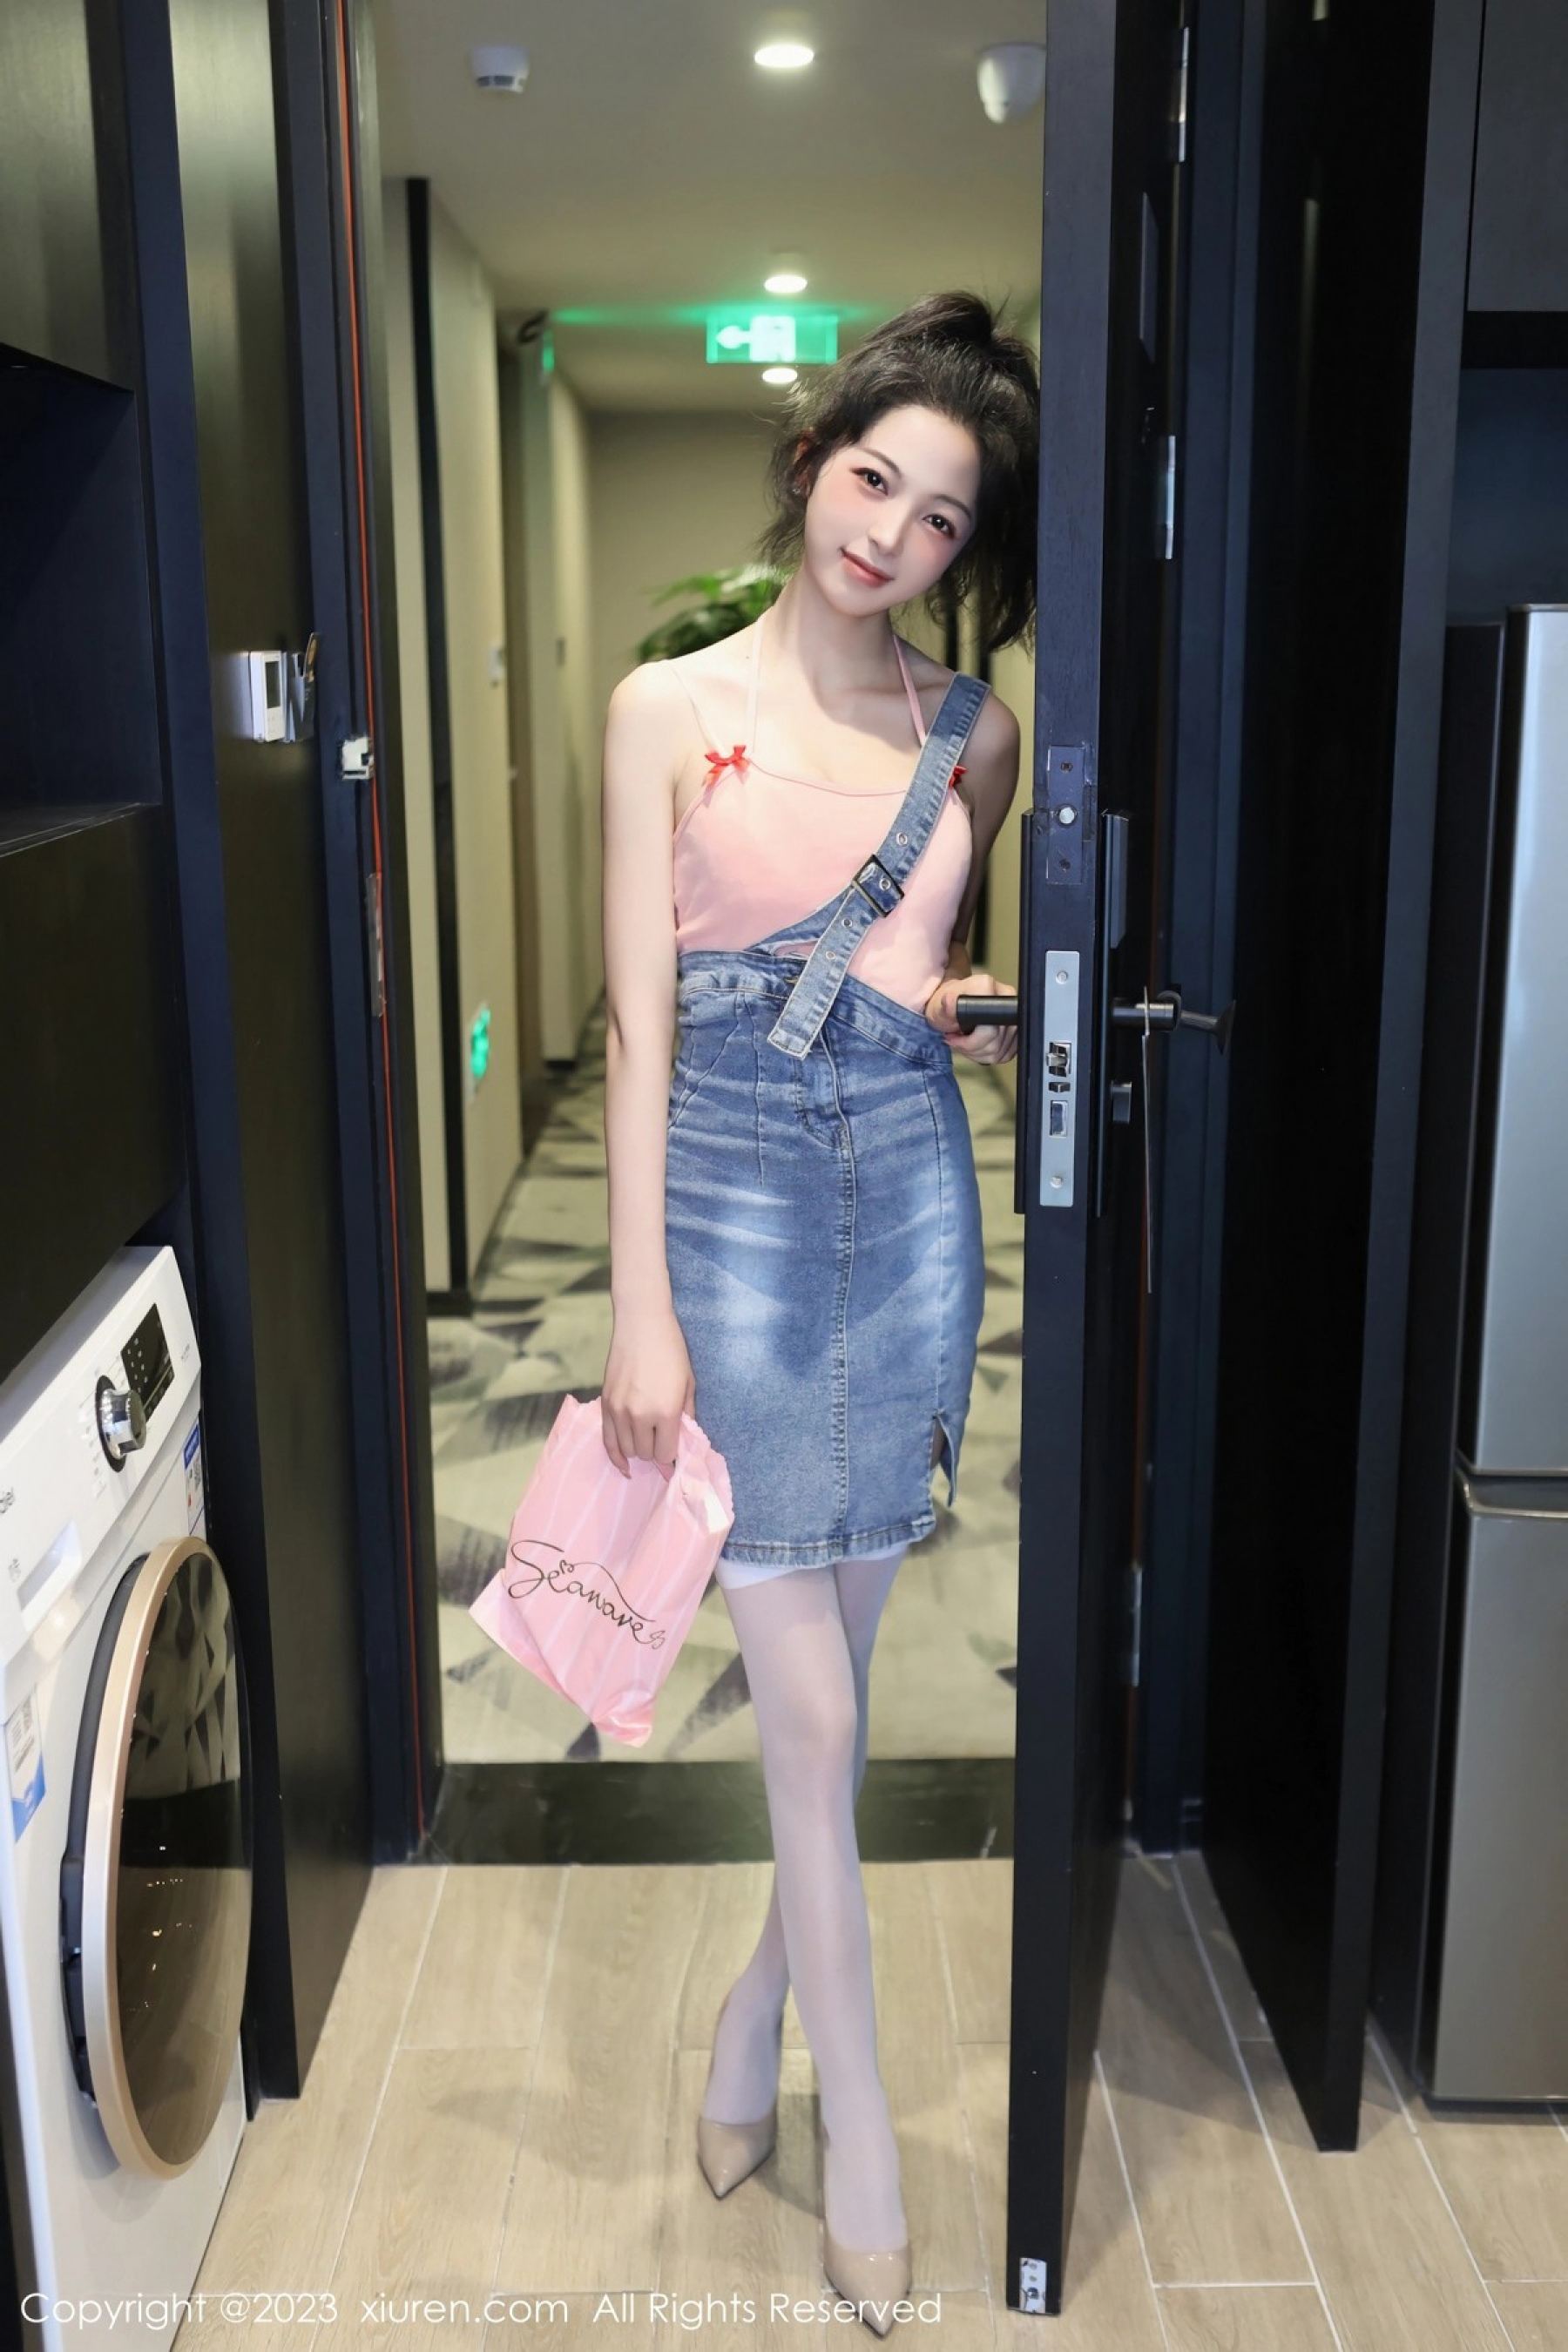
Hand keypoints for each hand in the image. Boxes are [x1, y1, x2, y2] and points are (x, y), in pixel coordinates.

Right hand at [600, 1306, 695, 1478]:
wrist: (642, 1323)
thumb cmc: (671, 1351)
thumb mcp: (688, 1384)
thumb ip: (686, 1416)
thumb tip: (683, 1441)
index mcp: (665, 1412)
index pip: (666, 1453)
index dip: (673, 1455)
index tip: (676, 1451)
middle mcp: (639, 1416)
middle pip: (646, 1454)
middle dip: (657, 1451)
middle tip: (663, 1440)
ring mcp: (619, 1411)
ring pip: (627, 1449)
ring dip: (639, 1449)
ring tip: (648, 1441)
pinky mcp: (605, 1403)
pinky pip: (607, 1440)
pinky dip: (616, 1456)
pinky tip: (624, 1465)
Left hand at [924, 970, 1018, 1064]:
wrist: (954, 1006)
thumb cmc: (948, 1005)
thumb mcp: (940, 1006)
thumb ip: (946, 1005)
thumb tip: (948, 1001)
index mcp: (988, 987)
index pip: (990, 1026)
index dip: (970, 1040)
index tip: (955, 1037)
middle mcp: (1006, 998)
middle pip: (995, 1040)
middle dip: (972, 1048)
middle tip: (957, 1041)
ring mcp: (1014, 1014)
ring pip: (1000, 1050)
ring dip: (978, 1053)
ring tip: (964, 1044)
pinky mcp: (1016, 1031)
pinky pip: (1005, 1054)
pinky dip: (987, 1056)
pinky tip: (976, 1047)